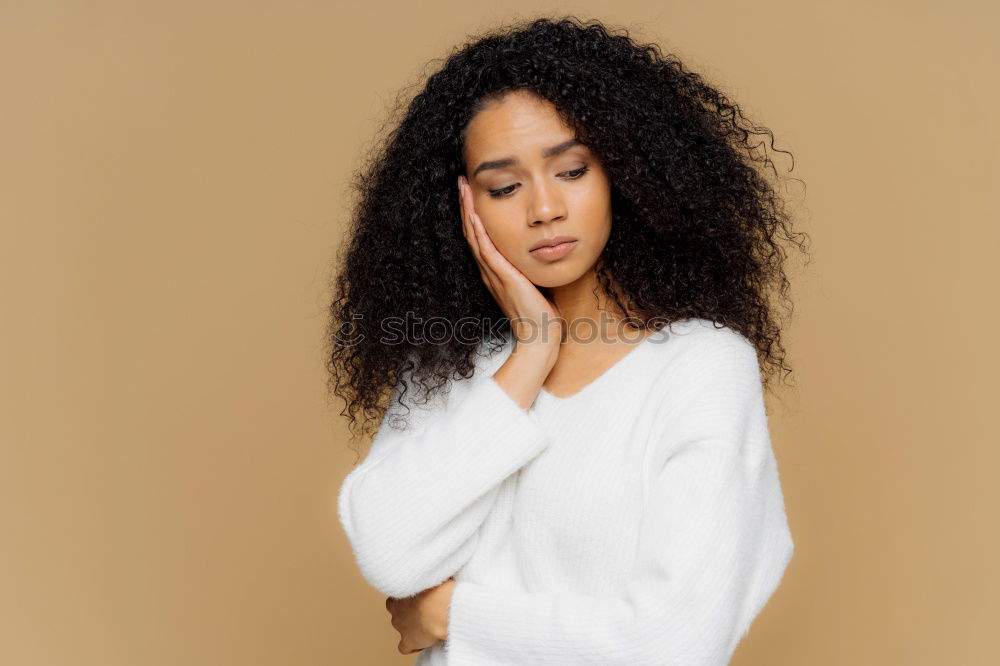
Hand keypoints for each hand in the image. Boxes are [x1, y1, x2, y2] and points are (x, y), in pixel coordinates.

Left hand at [385, 577, 455, 654]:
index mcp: (399, 594)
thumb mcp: (431, 579)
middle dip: (411, 613)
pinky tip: (425, 640)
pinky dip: (413, 645)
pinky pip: (404, 647)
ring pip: (402, 629)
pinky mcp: (408, 641)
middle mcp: (395, 611)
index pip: (397, 598)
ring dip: (413, 628)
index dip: (410, 600)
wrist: (442, 607)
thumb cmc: (439, 588)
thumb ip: (426, 582)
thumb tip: (433, 577)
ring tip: (429, 625)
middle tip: (427, 611)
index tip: (422, 600)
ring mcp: (400, 627)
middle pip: (399, 613)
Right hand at [458, 175, 563, 347]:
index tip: (472, 192)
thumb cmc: (540, 316)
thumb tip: (538, 253)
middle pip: (472, 232)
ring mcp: (493, 274)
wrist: (539, 338)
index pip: (480, 237)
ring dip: (468, 211)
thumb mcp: (533, 284)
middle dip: (466, 205)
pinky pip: (486, 250)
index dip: (474, 214)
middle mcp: (489, 271)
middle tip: (462, 181)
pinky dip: (479, 230)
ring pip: (474, 236)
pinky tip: (475, 214)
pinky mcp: (502, 278)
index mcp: (495, 272)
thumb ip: (529, 269)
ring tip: (463, 188)